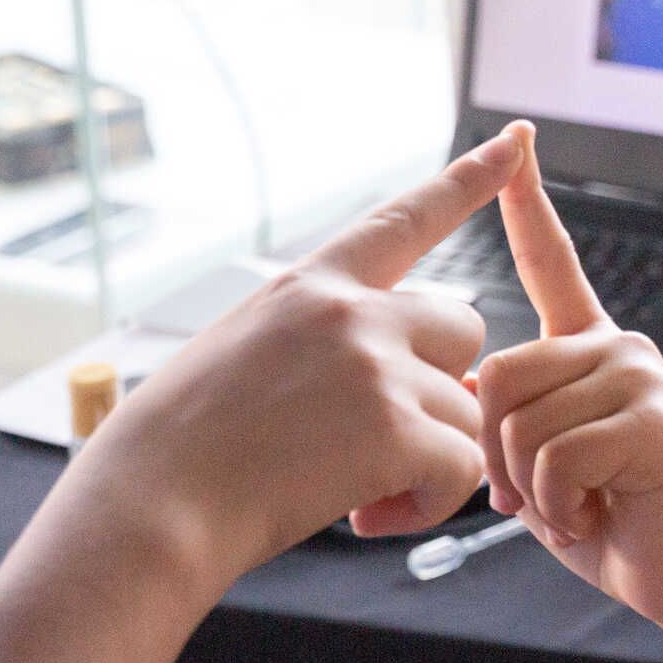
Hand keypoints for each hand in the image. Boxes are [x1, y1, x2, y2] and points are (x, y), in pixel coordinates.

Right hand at [63, 128, 531, 591]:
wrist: (147, 506)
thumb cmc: (180, 450)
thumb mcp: (242, 354)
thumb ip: (321, 345)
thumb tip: (395, 377)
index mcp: (310, 286)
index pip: (403, 219)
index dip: (466, 182)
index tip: (514, 145)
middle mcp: (350, 312)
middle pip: (466, 328)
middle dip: (446, 384)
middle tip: (390, 441)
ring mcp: (375, 366)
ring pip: (467, 409)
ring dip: (431, 461)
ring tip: (362, 496)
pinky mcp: (396, 430)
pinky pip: (462, 466)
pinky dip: (429, 504)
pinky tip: (372, 516)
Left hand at [471, 127, 662, 632]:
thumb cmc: (613, 524)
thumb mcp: (540, 466)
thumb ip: (507, 421)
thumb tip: (460, 391)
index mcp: (589, 350)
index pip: (552, 262)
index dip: (528, 202)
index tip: (516, 141)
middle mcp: (618, 346)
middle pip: (498, 371)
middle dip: (496, 453)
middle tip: (538, 496)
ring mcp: (638, 375)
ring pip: (518, 419)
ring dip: (528, 487)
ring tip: (575, 505)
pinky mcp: (650, 417)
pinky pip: (554, 455)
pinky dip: (557, 504)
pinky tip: (596, 513)